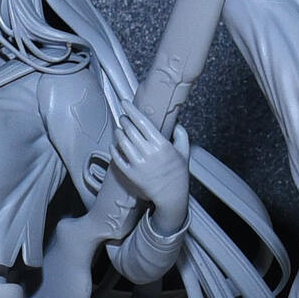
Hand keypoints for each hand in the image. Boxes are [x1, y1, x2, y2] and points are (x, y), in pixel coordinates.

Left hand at [111, 107, 190, 232]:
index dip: (132, 110)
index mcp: (161, 145)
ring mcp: (137, 163)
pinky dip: (114, 149)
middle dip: (125, 120)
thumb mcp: (184, 151)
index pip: (142, 122)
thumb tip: (176, 124)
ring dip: (119, 132)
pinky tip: (114, 144)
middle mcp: (148, 153)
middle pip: (130, 130)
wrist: (171, 195)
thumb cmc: (178, 174)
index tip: (125, 102)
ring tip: (120, 129)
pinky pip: (117, 158)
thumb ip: (181, 135)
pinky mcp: (130, 173)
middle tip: (124, 117)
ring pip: (122, 141)